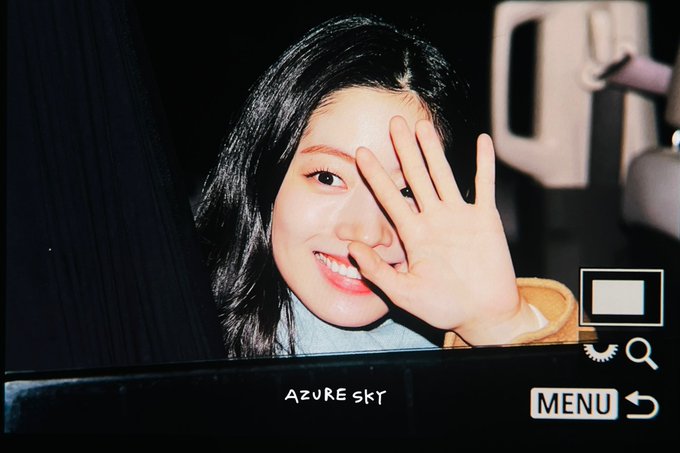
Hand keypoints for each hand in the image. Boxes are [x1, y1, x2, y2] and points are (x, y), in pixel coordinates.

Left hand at [349, 117, 540, 344]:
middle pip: (415, 177)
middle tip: (393, 122)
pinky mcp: (486, 219)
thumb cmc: (444, 308)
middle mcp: (434, 220)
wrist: (483, 315)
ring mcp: (460, 217)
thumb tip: (351, 249)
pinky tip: (481, 141)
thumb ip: (377, 272)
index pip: (390, 198)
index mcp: (414, 235)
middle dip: (404, 150)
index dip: (376, 176)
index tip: (360, 153)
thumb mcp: (404, 293)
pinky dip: (484, 164)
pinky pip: (484, 186)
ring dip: (434, 150)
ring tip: (424, 125)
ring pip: (444, 175)